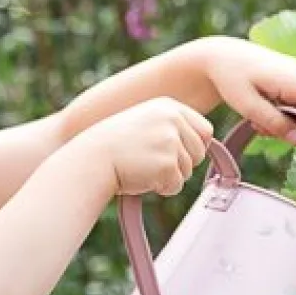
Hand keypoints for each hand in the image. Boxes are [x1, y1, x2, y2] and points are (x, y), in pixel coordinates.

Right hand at [86, 97, 213, 196]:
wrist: (90, 159)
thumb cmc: (113, 146)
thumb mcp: (144, 123)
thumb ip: (171, 128)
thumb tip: (204, 142)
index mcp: (168, 106)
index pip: (204, 130)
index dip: (192, 147)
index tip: (174, 154)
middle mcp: (173, 119)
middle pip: (199, 152)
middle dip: (181, 164)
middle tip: (153, 163)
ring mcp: (171, 140)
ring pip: (188, 171)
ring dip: (168, 177)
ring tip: (142, 168)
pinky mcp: (167, 163)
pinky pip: (176, 185)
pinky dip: (161, 188)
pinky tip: (141, 177)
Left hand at [201, 36, 295, 142]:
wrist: (222, 56)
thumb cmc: (231, 78)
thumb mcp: (249, 107)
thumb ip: (275, 123)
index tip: (289, 130)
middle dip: (293, 126)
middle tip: (264, 129)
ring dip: (284, 120)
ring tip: (257, 120)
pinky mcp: (293, 77)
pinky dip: (281, 111)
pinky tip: (261, 110)